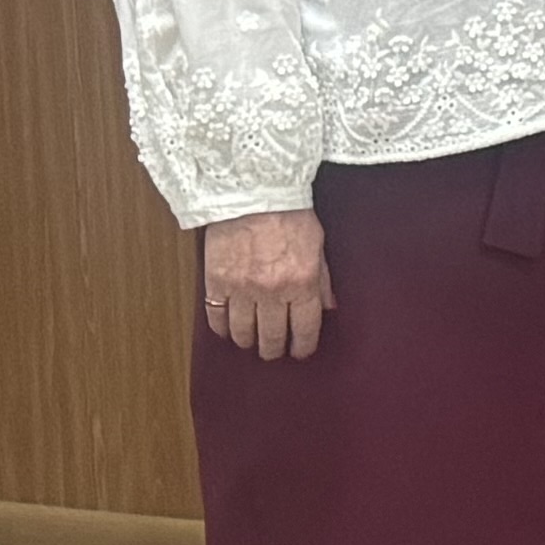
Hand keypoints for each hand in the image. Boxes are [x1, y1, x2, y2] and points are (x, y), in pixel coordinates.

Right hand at [200, 211, 331, 361]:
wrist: (253, 192)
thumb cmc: (289, 213)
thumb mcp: (318, 245)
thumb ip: (324, 279)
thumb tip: (329, 306)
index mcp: (302, 282)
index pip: (304, 329)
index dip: (302, 346)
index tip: (300, 352)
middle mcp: (271, 291)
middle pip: (271, 337)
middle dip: (274, 349)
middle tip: (274, 351)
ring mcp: (241, 289)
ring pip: (243, 332)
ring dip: (248, 341)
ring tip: (251, 342)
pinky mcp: (215, 282)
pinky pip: (216, 316)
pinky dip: (222, 328)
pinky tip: (227, 330)